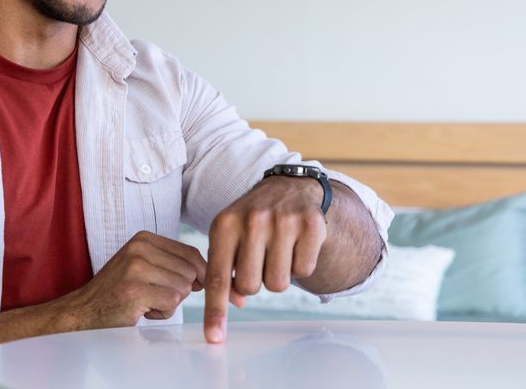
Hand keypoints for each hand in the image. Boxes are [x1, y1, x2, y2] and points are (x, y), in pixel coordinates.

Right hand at [58, 231, 206, 328]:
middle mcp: (139, 248)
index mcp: (144, 238)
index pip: (191, 253)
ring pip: (183, 288)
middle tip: (155, 296)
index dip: (199, 274)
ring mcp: (135, 268)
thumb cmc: (119, 291)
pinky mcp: (134, 290)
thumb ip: (173, 264)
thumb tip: (209, 273)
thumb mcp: (144, 266)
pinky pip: (172, 302)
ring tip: (146, 302)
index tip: (194, 287)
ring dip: (170, 303)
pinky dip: (162, 313)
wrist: (84, 311)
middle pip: (190, 272)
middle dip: (180, 290)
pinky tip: (143, 311)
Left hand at [204, 176, 327, 342]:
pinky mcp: (311, 224)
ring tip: (276, 251)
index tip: (214, 338)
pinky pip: (304, 271)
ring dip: (277, 275)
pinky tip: (295, 244)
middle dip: (254, 282)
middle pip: (250, 286)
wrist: (287, 188)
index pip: (218, 277)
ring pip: (278, 284)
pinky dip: (299, 265)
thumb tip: (236, 302)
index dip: (215, 311)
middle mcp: (252, 220)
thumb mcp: (229, 236)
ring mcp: (283, 221)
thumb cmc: (251, 221)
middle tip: (258, 260)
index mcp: (225, 224)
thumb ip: (225, 270)